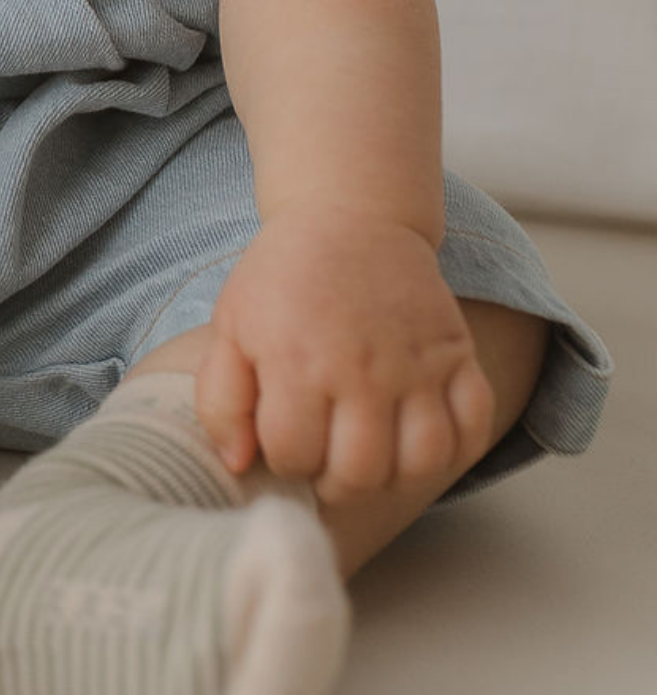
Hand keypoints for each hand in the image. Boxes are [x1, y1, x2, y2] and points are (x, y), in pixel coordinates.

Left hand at [194, 207, 496, 506]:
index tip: (285, 437)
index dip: (284, 459)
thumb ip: (221, 400)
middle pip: (360, 473)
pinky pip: (474, 427)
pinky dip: (455, 449)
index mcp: (297, 360)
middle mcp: (362, 367)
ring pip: (421, 463)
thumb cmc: (284, 275)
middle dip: (334, 481)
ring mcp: (416, 363)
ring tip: (370, 453)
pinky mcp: (456, 353)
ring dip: (393, 473)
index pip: (294, 455)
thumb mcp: (231, 325)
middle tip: (327, 457)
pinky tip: (420, 437)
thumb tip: (238, 464)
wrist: (349, 214)